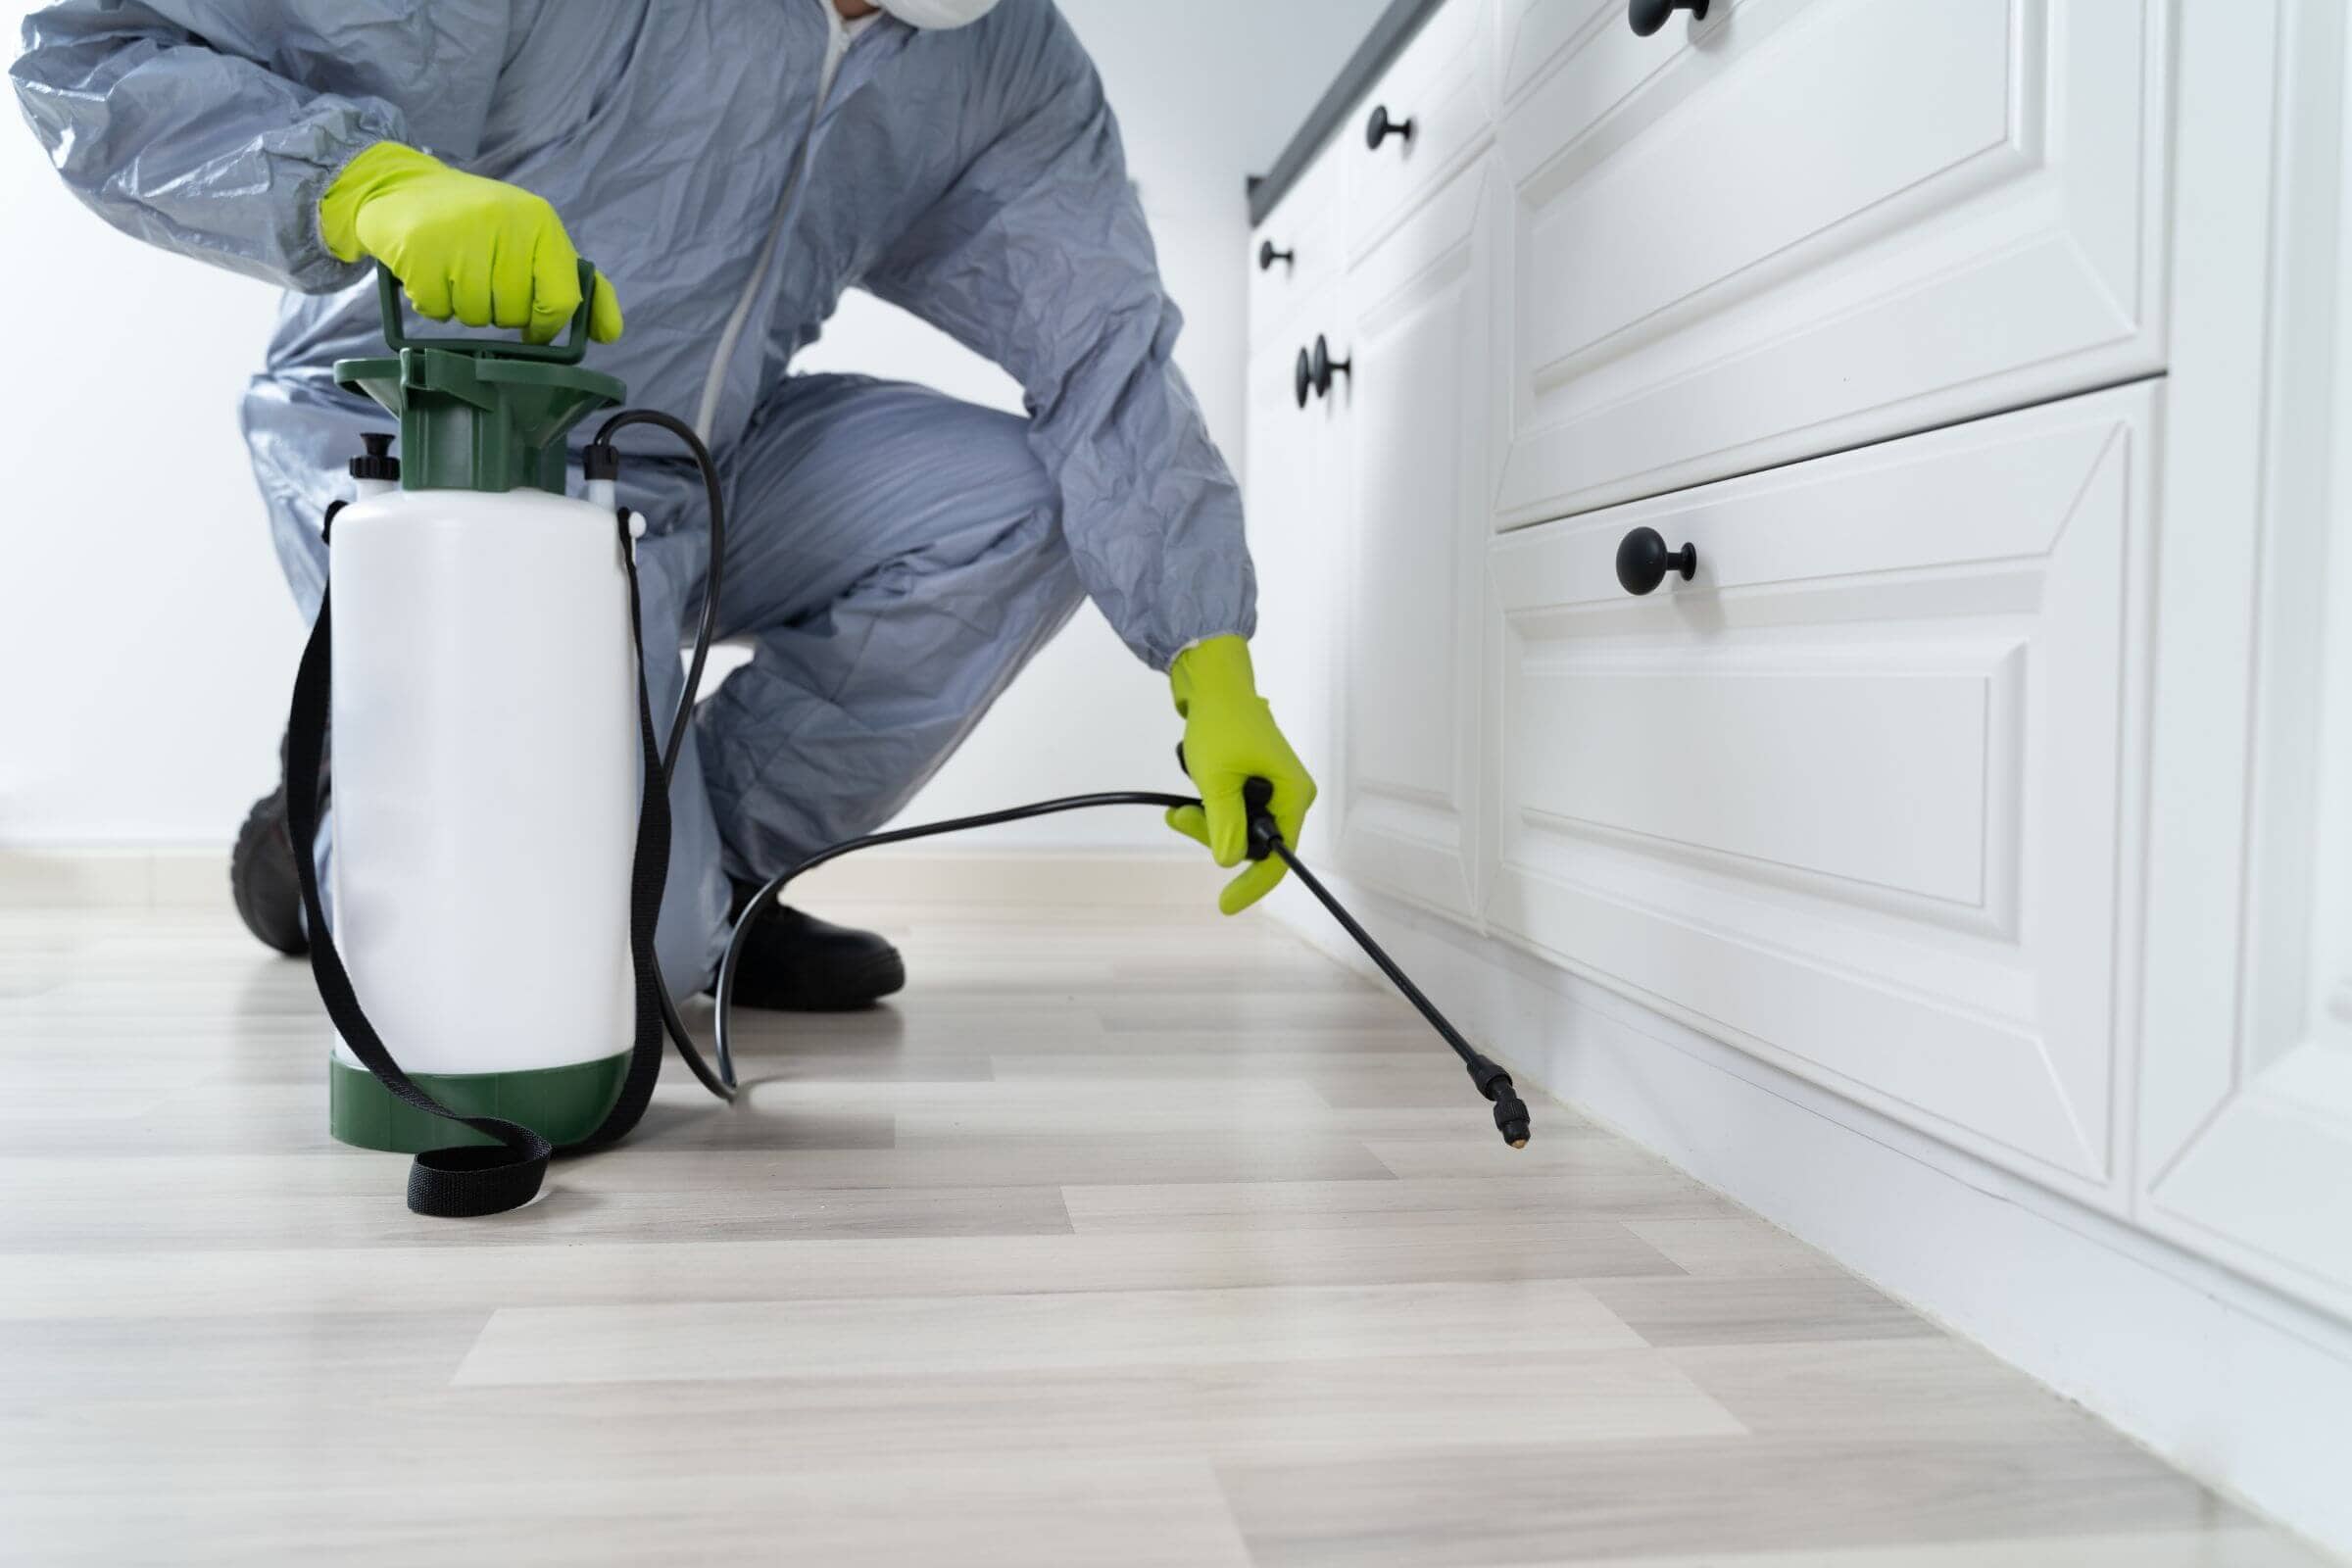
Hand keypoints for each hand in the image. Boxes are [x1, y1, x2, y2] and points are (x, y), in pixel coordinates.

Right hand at [320, 142, 622, 344]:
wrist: (403, 186)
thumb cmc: (478, 223)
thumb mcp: (534, 240)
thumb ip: (575, 283)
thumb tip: (610, 333)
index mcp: (540, 223)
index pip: (561, 300)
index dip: (547, 326)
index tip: (532, 328)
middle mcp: (504, 224)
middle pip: (515, 314)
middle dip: (498, 311)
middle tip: (481, 278)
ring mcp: (460, 236)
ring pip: (476, 317)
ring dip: (463, 307)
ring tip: (454, 271)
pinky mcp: (419, 250)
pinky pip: (436, 310)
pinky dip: (431, 303)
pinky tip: (429, 270)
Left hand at [1165, 636, 1315, 914]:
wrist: (1213, 684)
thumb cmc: (1220, 724)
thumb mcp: (1217, 779)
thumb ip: (1225, 823)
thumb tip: (1231, 862)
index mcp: (1293, 794)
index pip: (1278, 855)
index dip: (1254, 883)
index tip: (1225, 904)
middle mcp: (1290, 793)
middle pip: (1256, 842)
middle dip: (1215, 838)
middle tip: (1179, 820)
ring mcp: (1274, 787)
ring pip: (1240, 827)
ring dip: (1207, 823)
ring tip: (1179, 808)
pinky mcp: (1256, 780)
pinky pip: (1235, 809)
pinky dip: (1212, 808)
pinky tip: (1192, 794)